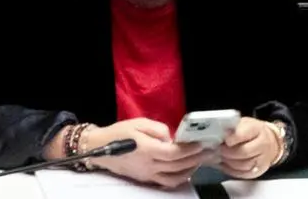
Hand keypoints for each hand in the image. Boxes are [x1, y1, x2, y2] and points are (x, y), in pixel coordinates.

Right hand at [81, 120, 207, 188]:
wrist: (99, 149)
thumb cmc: (119, 132)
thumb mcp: (139, 123)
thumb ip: (158, 128)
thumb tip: (172, 137)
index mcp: (146, 150)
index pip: (173, 153)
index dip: (189, 150)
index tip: (200, 143)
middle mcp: (148, 165)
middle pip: (176, 166)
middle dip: (195, 159)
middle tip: (208, 151)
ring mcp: (146, 174)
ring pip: (172, 179)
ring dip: (189, 171)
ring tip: (199, 160)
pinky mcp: (144, 179)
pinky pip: (164, 183)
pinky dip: (178, 178)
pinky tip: (186, 170)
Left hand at [215, 116, 283, 179]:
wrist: (268, 142)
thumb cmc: (252, 132)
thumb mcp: (243, 124)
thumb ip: (232, 128)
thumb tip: (219, 134)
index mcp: (258, 129)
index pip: (244, 134)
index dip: (232, 138)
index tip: (224, 140)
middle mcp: (263, 144)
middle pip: (243, 152)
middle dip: (227, 152)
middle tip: (219, 150)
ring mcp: (263, 159)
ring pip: (242, 165)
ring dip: (228, 162)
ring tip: (221, 156)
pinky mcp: (259, 171)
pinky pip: (242, 174)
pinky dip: (230, 170)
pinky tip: (225, 164)